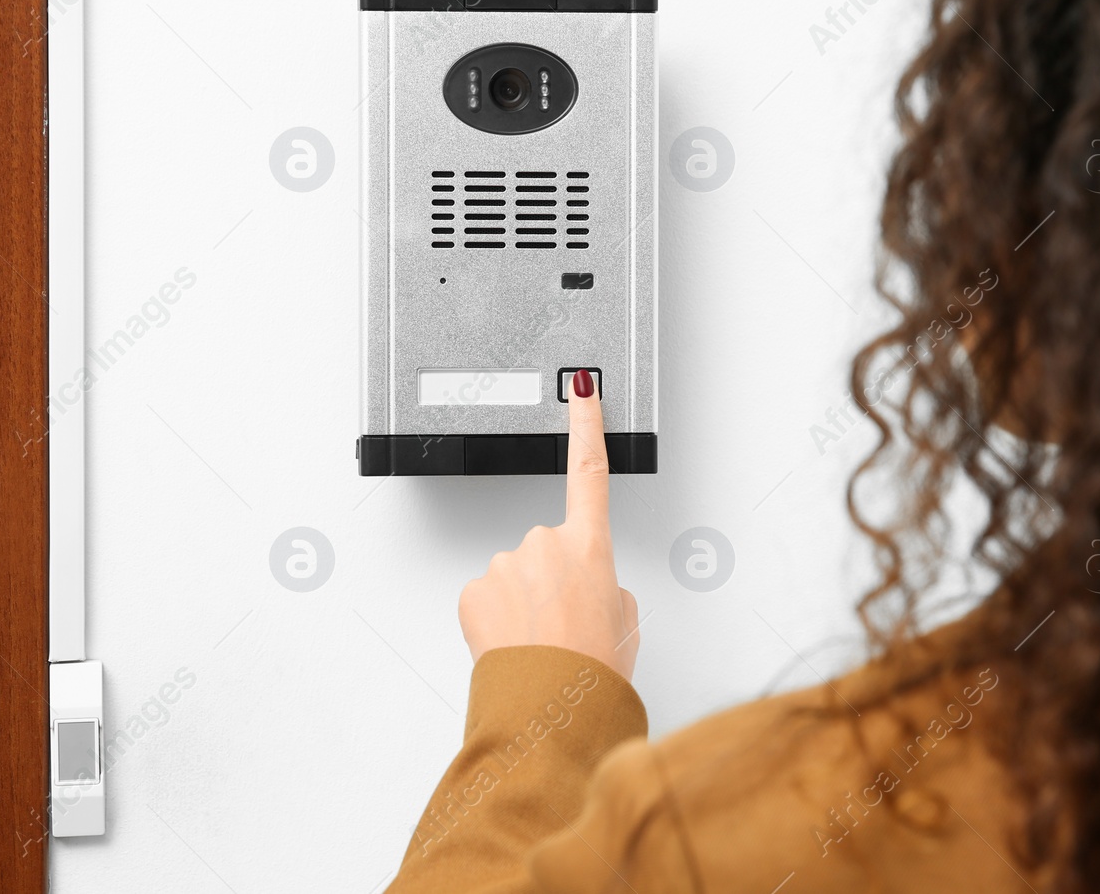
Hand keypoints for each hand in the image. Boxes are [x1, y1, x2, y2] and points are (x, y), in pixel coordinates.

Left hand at [457, 370, 639, 680]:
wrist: (550, 710)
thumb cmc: (592, 671)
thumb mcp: (625, 623)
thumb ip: (607, 585)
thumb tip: (586, 586)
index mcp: (590, 546)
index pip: (590, 471)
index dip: (587, 425)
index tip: (581, 389)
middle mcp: (545, 544)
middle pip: (547, 550)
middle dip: (553, 582)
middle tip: (566, 626)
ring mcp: (506, 564)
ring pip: (515, 576)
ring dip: (525, 604)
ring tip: (541, 642)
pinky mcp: (474, 589)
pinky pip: (488, 598)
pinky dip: (498, 619)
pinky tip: (514, 644)